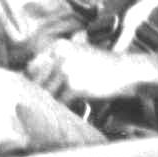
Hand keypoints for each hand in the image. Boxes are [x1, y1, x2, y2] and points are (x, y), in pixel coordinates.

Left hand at [24, 38, 157, 106]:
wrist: (126, 71)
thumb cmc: (101, 67)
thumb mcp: (77, 56)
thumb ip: (56, 64)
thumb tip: (31, 79)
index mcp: (58, 47)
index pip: (32, 66)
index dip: (34, 82)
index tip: (37, 93)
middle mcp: (59, 55)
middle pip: (36, 81)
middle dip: (40, 94)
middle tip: (44, 104)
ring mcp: (65, 70)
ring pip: (47, 94)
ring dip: (52, 104)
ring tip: (59, 108)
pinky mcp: (73, 85)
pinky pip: (60, 103)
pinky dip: (65, 109)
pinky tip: (72, 110)